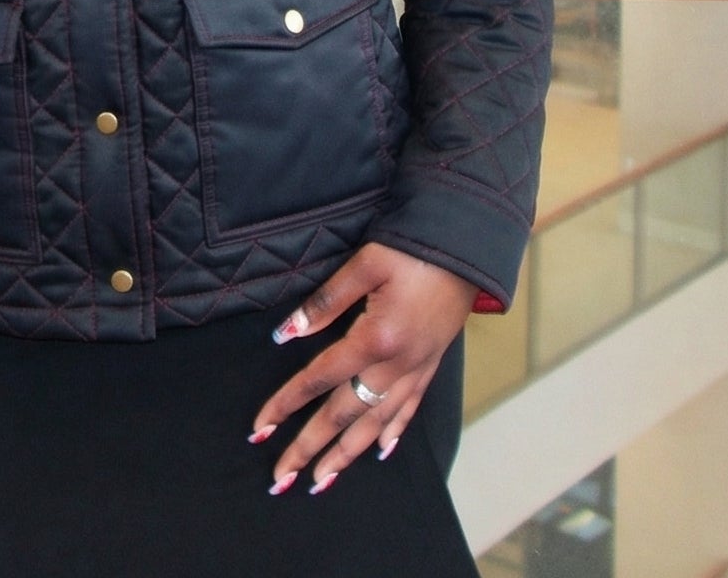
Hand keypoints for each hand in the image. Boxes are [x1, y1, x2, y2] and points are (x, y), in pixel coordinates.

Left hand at [250, 242, 476, 494]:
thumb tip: (288, 333)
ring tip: (321, 479)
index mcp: (375, 338)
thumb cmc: (413, 248)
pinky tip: (379, 450)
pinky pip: (409, 409)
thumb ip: (326, 302)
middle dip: (311, 447)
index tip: (260, 427)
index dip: (287, 403)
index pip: (320, 377)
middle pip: (345, 414)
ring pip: (376, 423)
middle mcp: (396, 365)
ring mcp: (417, 369)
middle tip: (282, 477)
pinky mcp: (431, 365)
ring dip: (347, 454)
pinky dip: (392, 433)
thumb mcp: (365, 264)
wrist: (467, 248)